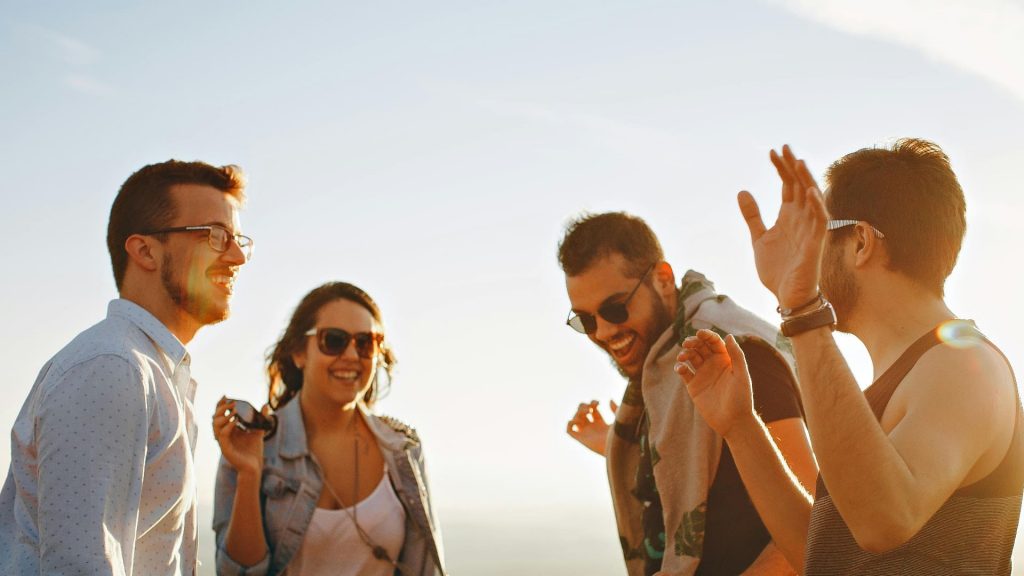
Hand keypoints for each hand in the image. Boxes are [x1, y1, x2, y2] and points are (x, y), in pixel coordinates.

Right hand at [213, 396, 264, 475]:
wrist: (254, 466)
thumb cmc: (254, 450)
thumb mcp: (258, 430)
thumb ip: (261, 418)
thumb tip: (266, 405)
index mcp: (228, 429)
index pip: (220, 415)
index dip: (220, 405)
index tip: (226, 395)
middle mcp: (223, 434)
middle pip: (215, 418)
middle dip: (222, 408)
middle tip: (232, 402)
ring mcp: (223, 442)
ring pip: (215, 426)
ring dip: (224, 416)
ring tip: (235, 410)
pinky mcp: (225, 448)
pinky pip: (221, 435)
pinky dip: (227, 427)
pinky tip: (235, 421)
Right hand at [566, 399, 617, 455]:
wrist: (618, 448)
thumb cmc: (621, 436)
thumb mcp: (619, 419)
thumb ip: (615, 409)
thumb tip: (609, 400)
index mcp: (601, 423)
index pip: (592, 410)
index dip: (593, 403)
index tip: (598, 403)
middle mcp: (592, 428)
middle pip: (582, 413)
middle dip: (583, 406)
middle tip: (590, 408)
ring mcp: (586, 433)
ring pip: (575, 419)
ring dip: (577, 413)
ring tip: (586, 413)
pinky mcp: (581, 439)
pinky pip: (569, 430)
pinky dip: (570, 423)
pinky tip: (578, 420)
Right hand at [675, 330, 754, 437]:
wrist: (733, 422)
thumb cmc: (741, 399)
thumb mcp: (741, 375)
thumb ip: (737, 355)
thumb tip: (729, 335)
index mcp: (726, 359)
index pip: (714, 342)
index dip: (707, 335)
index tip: (699, 333)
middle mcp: (713, 365)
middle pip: (700, 347)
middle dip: (693, 342)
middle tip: (687, 343)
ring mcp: (702, 375)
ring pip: (690, 357)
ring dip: (685, 353)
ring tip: (682, 357)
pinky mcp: (693, 386)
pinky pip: (684, 372)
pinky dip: (680, 368)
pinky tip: (680, 368)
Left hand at [739, 145, 827, 307]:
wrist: (787, 297)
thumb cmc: (778, 269)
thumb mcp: (759, 238)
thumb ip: (753, 216)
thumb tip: (742, 191)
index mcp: (789, 216)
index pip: (788, 185)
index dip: (781, 169)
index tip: (771, 152)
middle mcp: (802, 219)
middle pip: (800, 186)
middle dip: (792, 167)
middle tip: (783, 147)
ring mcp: (810, 230)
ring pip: (812, 199)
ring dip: (805, 180)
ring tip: (797, 162)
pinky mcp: (816, 244)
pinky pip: (820, 221)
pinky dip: (817, 206)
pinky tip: (810, 191)